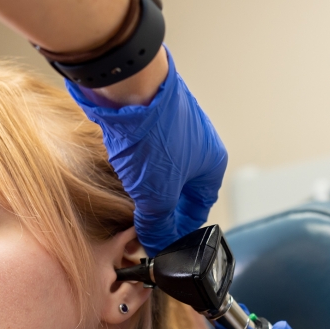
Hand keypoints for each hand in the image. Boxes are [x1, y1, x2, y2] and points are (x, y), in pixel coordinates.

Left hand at [67, 48, 226, 253]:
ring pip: (160, 169)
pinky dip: (132, 168)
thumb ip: (158, 223)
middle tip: (141, 230)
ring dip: (145, 189)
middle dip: (161, 211)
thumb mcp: (158, 194)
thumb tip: (156, 243)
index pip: (201, 208)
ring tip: (126, 206)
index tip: (164, 245)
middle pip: (180, 189)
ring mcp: (172, 128)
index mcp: (212, 163)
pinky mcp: (147, 117)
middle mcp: (197, 145)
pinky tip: (117, 175)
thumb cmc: (154, 133)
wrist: (127, 83)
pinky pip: (143, 151)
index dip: (183, 231)